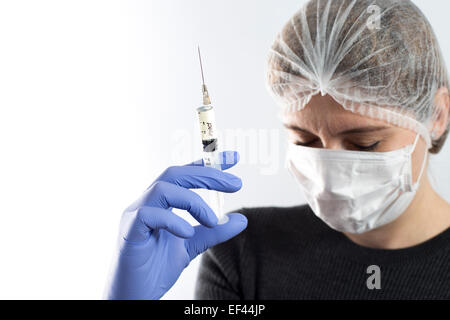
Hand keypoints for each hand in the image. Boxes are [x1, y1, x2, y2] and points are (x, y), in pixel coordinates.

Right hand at [105, 151, 246, 299]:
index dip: (209, 163)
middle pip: (176, 173)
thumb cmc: (156, 268)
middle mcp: (148, 202)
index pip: (186, 174)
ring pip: (163, 188)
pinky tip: (187, 234)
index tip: (234, 158)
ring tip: (212, 221)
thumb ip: (215, 232)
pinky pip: (148, 215)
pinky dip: (172, 221)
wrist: (134, 295)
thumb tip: (242, 219)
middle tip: (236, 183)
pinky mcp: (128, 230)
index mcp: (162, 202)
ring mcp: (135, 214)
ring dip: (193, 201)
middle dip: (208, 174)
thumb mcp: (193, 245)